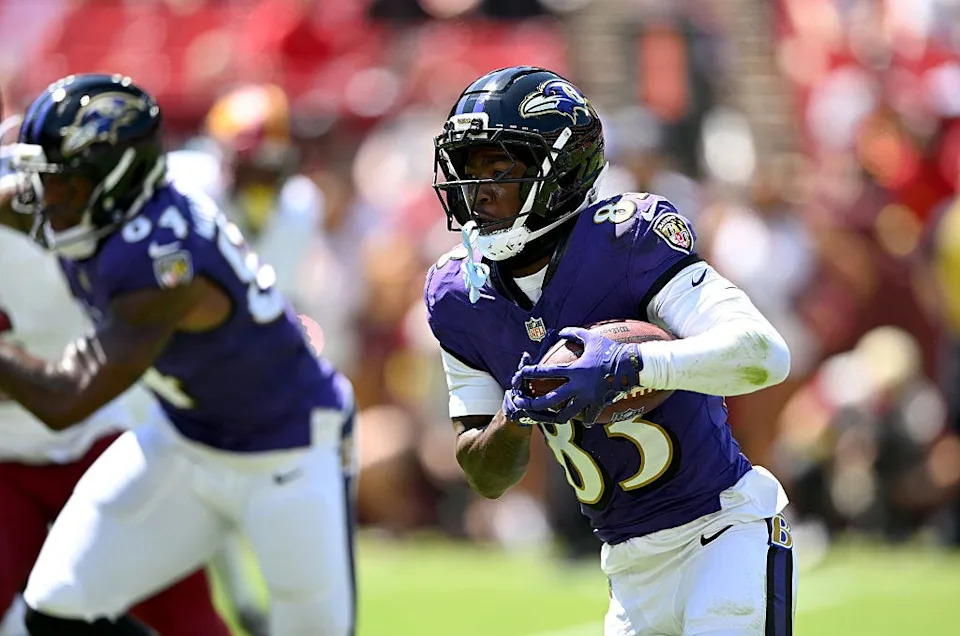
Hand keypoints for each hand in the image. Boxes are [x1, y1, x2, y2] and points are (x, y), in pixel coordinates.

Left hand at [509, 327, 643, 425]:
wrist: (633, 365)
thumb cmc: (611, 350)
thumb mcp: (591, 337)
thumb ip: (573, 333)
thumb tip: (560, 332)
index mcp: (574, 370)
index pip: (544, 372)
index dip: (529, 373)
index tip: (519, 374)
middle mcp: (578, 387)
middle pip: (549, 401)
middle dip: (532, 404)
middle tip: (522, 403)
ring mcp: (589, 398)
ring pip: (565, 415)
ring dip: (553, 417)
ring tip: (545, 417)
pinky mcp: (599, 405)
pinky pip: (589, 417)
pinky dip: (585, 419)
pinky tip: (582, 420)